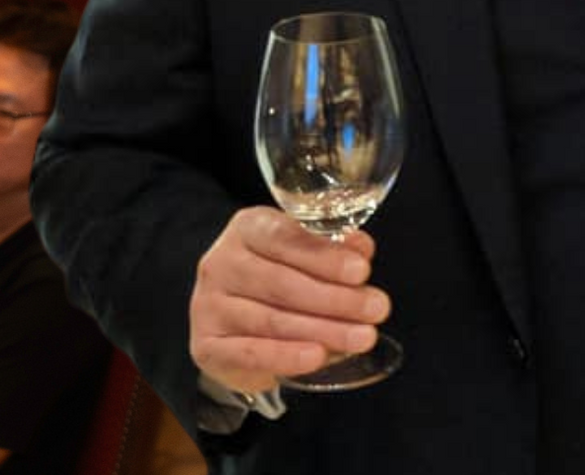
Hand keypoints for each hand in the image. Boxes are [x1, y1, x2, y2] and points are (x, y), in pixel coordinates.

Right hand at [189, 206, 390, 395]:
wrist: (231, 318)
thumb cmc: (278, 275)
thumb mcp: (305, 253)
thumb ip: (334, 247)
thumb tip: (361, 250)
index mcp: (248, 228)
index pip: (284, 237)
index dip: (325, 255)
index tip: (362, 271)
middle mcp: (221, 262)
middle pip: (282, 282)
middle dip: (336, 298)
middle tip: (377, 309)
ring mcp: (208, 305)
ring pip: (272, 320)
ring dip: (323, 330)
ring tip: (363, 336)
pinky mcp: (207, 345)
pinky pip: (250, 353)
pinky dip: (287, 356)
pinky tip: (318, 357)